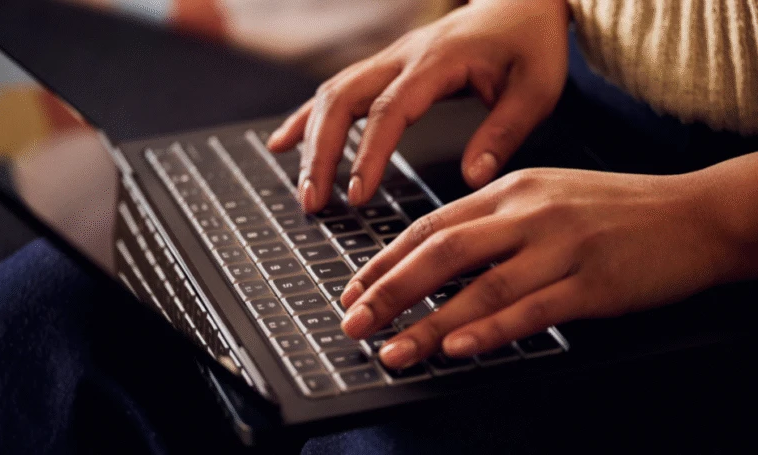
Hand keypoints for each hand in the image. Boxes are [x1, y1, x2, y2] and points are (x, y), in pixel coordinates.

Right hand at [267, 0, 569, 211]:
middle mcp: (403, 56)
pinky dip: (308, 118)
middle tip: (313, 201)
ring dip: (310, 140)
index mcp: (438, 62)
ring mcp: (389, 58)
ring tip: (304, 188)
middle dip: (320, 152)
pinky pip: (337, 89)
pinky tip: (285, 142)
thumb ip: (503, 133)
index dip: (368, 154)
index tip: (357, 195)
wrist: (520, 1)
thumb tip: (473, 178)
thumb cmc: (530, 45)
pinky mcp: (385, 67)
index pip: (390, 110)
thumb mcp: (536, 91)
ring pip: (332, 93)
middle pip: (343, 98)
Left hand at [337, 168, 740, 368]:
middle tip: (354, 321)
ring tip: (393, 349)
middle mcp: (528, 213)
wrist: (691, 214)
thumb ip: (492, 222)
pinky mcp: (591, 284)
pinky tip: (458, 348)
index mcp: (510, 190)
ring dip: (429, 323)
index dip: (387, 259)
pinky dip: (490, 331)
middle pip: (442, 252)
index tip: (355, 288)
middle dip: (389, 291)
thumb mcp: (545, 197)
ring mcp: (560, 248)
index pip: (432, 225)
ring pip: (480, 287)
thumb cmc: (613, 209)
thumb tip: (436, 258)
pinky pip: (531, 310)